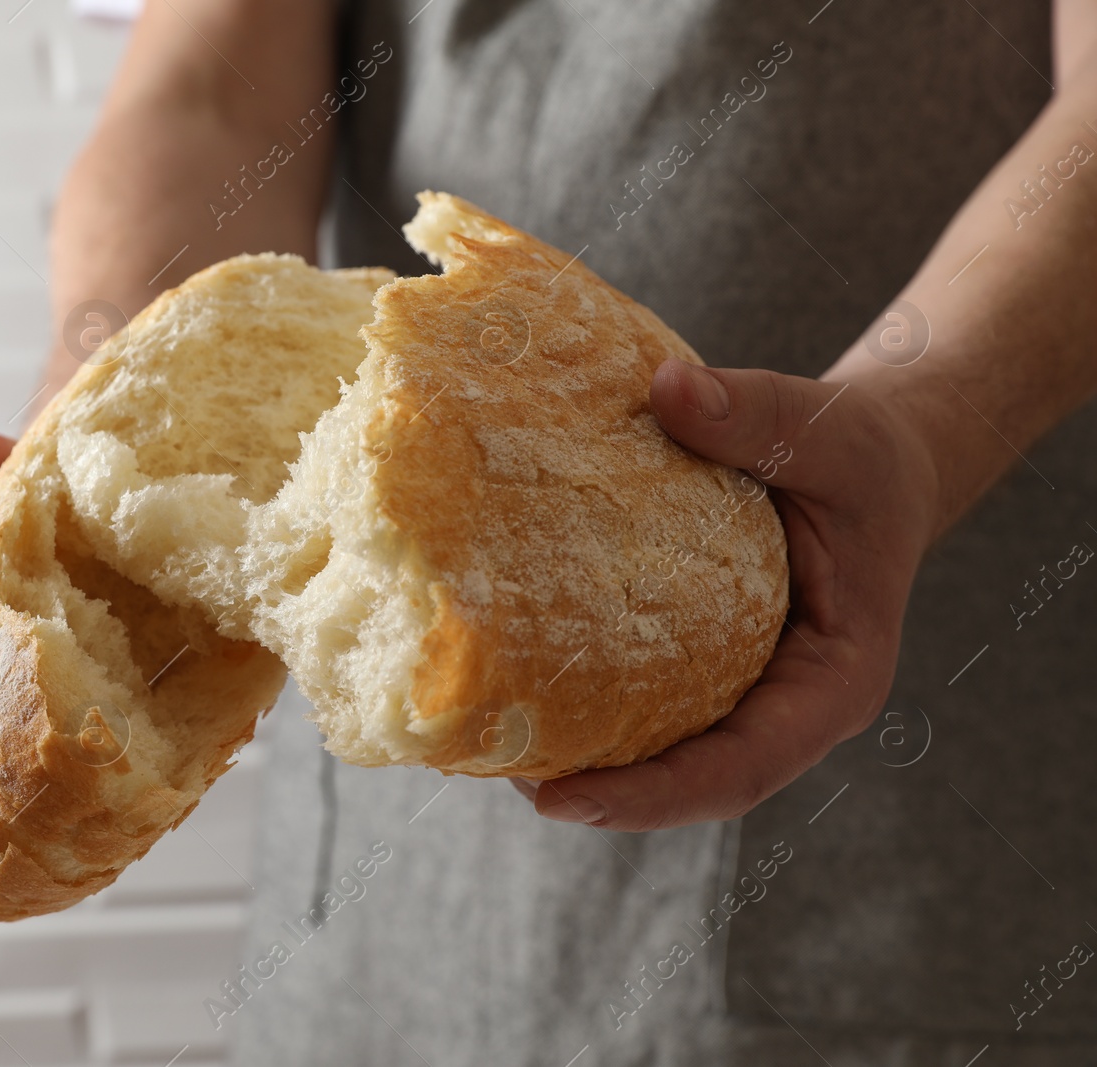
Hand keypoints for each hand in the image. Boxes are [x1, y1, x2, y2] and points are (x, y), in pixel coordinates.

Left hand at [514, 359, 941, 830]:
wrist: (868, 459)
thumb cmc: (862, 454)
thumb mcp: (831, 430)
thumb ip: (759, 414)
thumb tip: (668, 389)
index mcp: (832, 682)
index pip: (741, 770)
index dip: (652, 797)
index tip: (562, 799)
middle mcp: (783, 706)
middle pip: (687, 781)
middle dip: (597, 794)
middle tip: (496, 775)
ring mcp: (742, 691)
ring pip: (660, 751)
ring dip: (578, 758)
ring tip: (483, 745)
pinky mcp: (704, 663)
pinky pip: (644, 699)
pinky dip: (584, 701)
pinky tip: (511, 682)